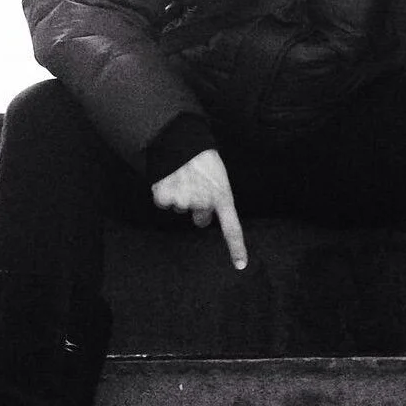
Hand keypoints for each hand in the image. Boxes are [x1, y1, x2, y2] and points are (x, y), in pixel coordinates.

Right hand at [151, 149, 247, 270]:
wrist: (182, 140)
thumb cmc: (203, 156)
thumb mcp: (218, 175)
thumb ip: (214, 197)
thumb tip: (202, 218)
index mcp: (222, 195)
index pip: (232, 227)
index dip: (236, 248)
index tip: (240, 265)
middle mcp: (204, 202)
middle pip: (200, 219)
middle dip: (198, 208)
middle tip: (196, 186)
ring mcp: (184, 202)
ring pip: (181, 208)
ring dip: (181, 195)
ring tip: (183, 174)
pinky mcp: (165, 197)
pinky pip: (164, 202)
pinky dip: (165, 192)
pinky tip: (170, 177)